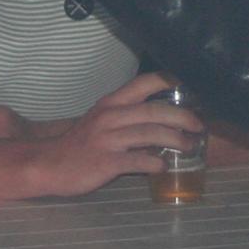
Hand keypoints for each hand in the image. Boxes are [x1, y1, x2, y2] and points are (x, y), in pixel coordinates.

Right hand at [21, 74, 204, 196]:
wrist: (49, 164)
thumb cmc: (80, 144)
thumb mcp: (102, 121)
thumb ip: (128, 117)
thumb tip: (164, 121)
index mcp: (111, 103)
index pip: (143, 83)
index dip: (168, 81)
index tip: (190, 86)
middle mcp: (110, 117)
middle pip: (154, 110)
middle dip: (181, 116)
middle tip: (199, 125)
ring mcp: (108, 139)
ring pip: (149, 133)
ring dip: (175, 140)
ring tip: (190, 146)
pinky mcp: (106, 162)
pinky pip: (137, 160)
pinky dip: (154, 162)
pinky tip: (163, 166)